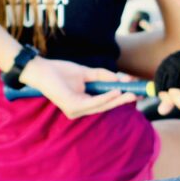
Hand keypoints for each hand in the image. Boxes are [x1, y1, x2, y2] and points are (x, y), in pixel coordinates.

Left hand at [21, 57, 136, 119]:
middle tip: (138, 95)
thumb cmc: (60, 71)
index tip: (135, 91)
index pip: (104, 102)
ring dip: (117, 100)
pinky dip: (106, 97)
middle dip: (123, 101)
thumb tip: (119, 78)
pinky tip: (116, 92)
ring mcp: (75, 110)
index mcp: (82, 103)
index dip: (120, 98)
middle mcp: (79, 110)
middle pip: (105, 106)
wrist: (42, 70)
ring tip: (130, 93)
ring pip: (101, 105)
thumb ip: (102, 76)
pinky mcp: (72, 107)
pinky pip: (93, 103)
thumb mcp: (85, 73)